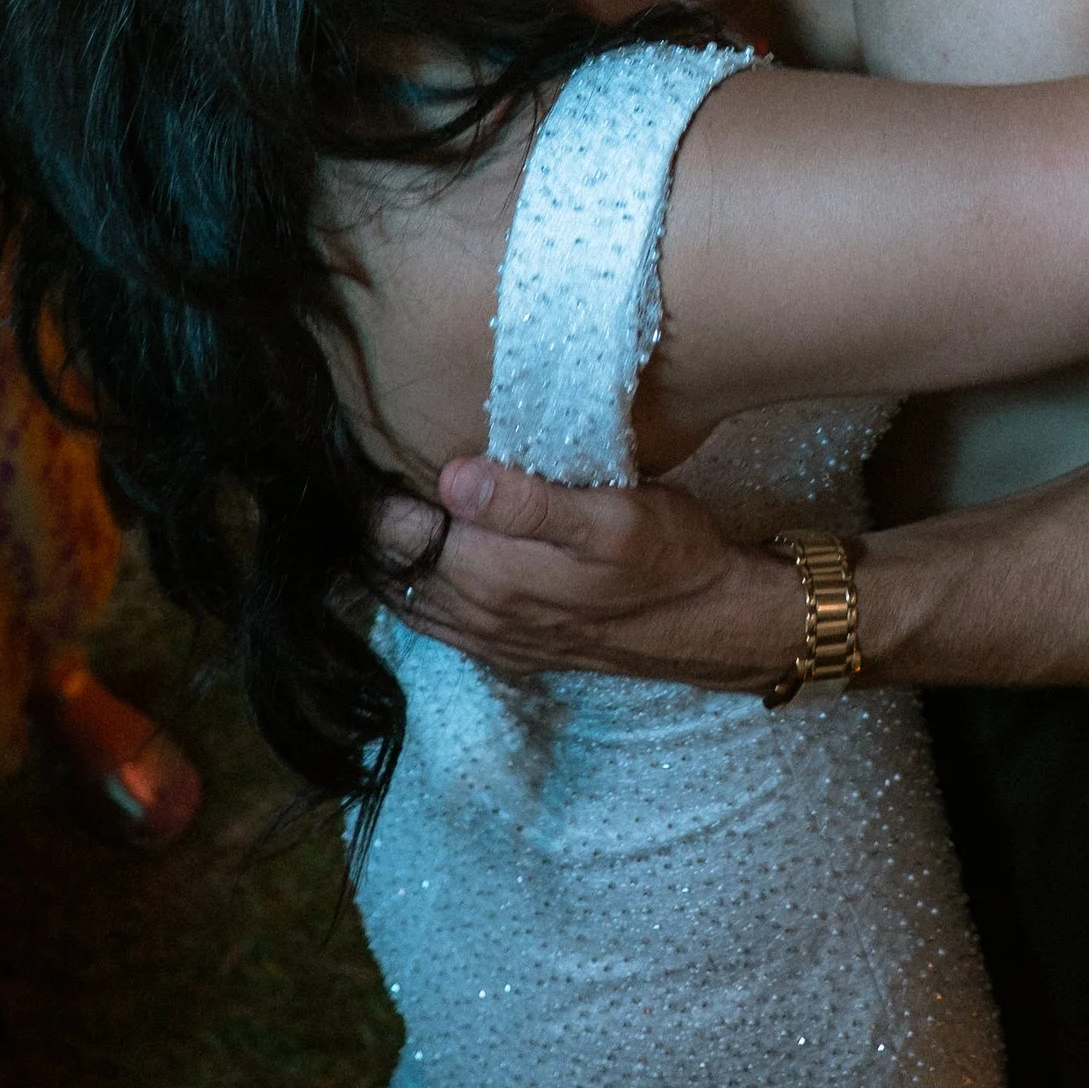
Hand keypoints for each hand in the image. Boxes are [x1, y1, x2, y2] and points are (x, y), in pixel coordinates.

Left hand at [375, 457, 793, 689]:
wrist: (712, 624)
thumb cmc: (670, 556)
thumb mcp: (614, 518)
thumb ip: (530, 503)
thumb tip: (453, 479)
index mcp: (491, 577)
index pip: (392, 532)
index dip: (376, 485)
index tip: (376, 439)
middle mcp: (478, 615)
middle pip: (390, 565)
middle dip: (377, 514)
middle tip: (379, 455)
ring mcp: (491, 639)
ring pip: (407, 595)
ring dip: (393, 552)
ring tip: (397, 495)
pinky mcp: (508, 648)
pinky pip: (437, 620)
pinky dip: (419, 585)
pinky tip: (432, 550)